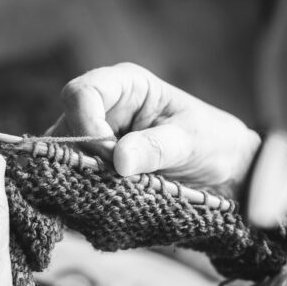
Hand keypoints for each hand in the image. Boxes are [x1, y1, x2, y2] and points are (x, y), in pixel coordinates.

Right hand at [48, 63, 260, 191]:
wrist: (222, 171)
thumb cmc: (211, 142)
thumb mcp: (189, 142)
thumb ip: (156, 148)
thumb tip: (120, 160)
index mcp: (126, 85)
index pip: (82, 93)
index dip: (86, 124)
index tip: (109, 156)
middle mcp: (103, 107)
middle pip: (65, 125)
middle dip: (83, 157)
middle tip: (112, 181)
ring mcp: (94, 137)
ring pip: (63, 154)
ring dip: (81, 176)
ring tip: (111, 193)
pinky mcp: (94, 165)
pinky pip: (72, 175)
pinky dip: (83, 189)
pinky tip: (104, 200)